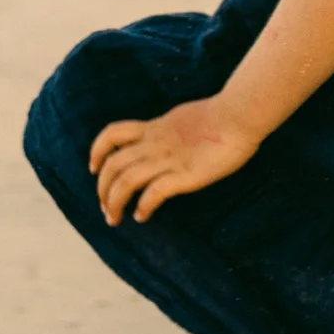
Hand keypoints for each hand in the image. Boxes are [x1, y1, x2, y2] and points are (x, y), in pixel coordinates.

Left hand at [91, 98, 258, 225]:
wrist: (239, 115)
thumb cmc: (222, 115)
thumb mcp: (184, 118)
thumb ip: (169, 130)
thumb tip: (165, 137)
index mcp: (154, 127)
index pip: (113, 135)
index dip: (97, 151)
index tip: (94, 168)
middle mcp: (155, 143)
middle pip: (113, 164)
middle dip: (102, 189)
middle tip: (105, 207)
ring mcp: (168, 159)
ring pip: (126, 181)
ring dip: (114, 202)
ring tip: (114, 218)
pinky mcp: (184, 174)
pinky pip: (154, 193)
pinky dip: (143, 206)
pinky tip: (142, 216)